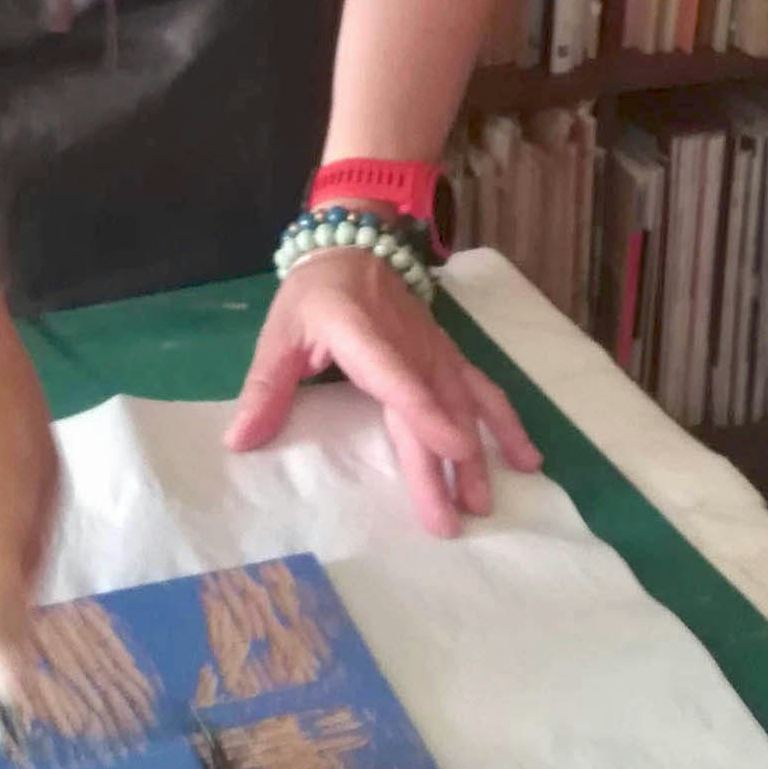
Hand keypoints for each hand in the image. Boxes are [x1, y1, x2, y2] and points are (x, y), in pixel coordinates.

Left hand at [225, 249, 541, 534]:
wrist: (353, 245)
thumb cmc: (312, 296)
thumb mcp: (279, 334)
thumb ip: (265, 387)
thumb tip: (240, 442)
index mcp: (362, 333)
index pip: (396, 376)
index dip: (424, 411)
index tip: (453, 450)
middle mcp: (409, 344)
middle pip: (433, 406)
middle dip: (446, 466)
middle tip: (451, 523)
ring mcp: (435, 350)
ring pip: (465, 403)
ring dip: (478, 453)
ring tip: (484, 503)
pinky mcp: (447, 357)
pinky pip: (482, 391)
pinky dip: (505, 423)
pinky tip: (526, 458)